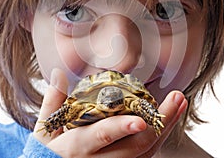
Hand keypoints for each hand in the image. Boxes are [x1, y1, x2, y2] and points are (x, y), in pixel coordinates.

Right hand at [33, 69, 187, 157]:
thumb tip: (58, 73)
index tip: (142, 119)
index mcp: (77, 146)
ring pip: (145, 153)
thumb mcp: (45, 130)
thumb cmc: (47, 153)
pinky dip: (159, 139)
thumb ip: (53, 100)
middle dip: (161, 123)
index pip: (102, 135)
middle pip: (136, 146)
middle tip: (177, 99)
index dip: (122, 128)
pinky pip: (145, 157)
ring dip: (166, 128)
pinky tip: (166, 121)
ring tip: (178, 105)